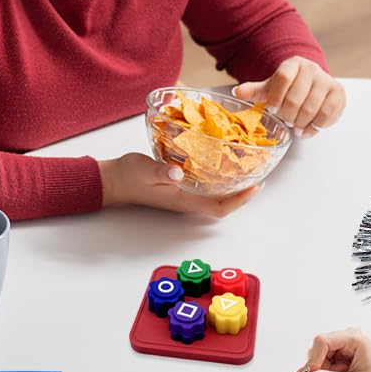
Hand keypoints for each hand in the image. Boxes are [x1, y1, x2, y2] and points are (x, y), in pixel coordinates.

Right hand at [98, 152, 257, 217]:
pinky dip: (218, 178)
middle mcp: (187, 200)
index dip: (239, 201)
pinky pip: (206, 187)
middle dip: (242, 193)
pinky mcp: (180, 186)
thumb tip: (179, 172)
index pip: (218, 208)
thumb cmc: (128, 176)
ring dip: (232, 186)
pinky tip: (221, 163)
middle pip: (222, 204)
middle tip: (257, 174)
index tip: (255, 186)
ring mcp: (184, 195)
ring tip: (245, 168)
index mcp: (183, 200)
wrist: (113, 180)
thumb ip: (163, 170)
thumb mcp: (145, 169)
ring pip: (215, 196)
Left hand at [233, 57, 345, 135]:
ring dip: (301, 122)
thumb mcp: (270, 87)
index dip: (276, 97)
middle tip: (286, 120)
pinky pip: (327, 113)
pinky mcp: (338, 93)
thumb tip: (237, 92)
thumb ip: (255, 90)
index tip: (272, 109)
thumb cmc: (289, 87)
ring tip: (296, 126)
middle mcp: (311, 69)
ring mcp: (326, 80)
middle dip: (288, 114)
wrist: (311, 83)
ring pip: (311, 107)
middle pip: (296, 96)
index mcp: (293, 64)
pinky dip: (316, 126)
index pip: (282, 78)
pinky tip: (308, 129)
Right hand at [297, 327, 370, 371]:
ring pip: (320, 355)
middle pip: (319, 347)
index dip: (313, 359)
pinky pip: (325, 361)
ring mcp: (346, 345)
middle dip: (318, 366)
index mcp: (355, 338)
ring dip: (323, 370)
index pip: (323, 341)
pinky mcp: (343, 354)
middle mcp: (350, 337)